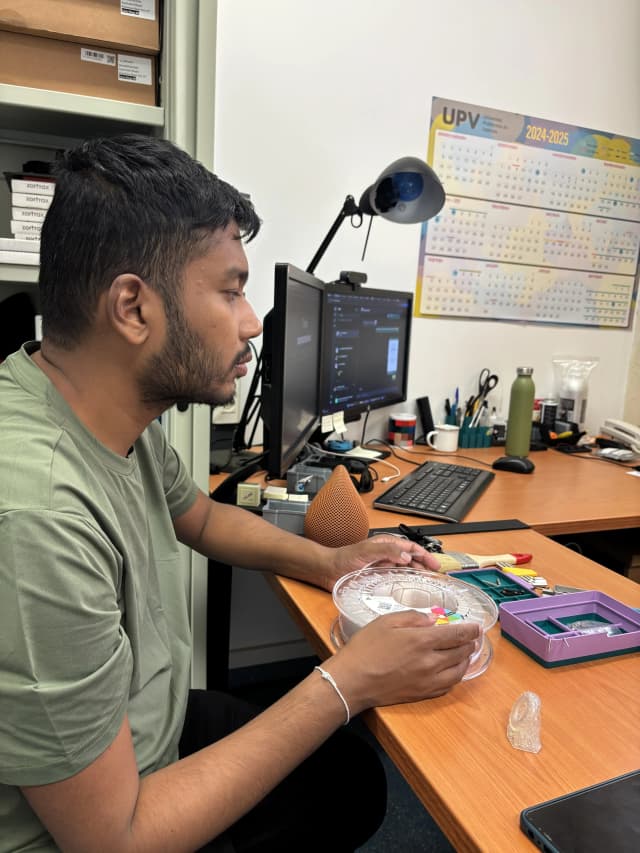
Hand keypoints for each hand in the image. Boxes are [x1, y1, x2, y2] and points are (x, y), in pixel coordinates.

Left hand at [322, 534, 440, 590]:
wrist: (329, 570)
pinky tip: (409, 589)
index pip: (411, 548)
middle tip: (434, 576)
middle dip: (424, 565)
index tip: (435, 564)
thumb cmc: (344, 558)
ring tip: (426, 583)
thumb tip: (406, 556)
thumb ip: (386, 551)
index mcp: (386, 544)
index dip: (425, 555)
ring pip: (405, 569)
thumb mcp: (366, 551)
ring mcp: (383, 566)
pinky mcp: (379, 578)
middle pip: (411, 559)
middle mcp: (387, 555)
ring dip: (416, 575)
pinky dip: (405, 583)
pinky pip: (396, 580)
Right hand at [329, 610, 481, 711]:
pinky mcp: (423, 694)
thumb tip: (432, 620)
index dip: (470, 630)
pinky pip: (448, 686)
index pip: (456, 635)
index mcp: (422, 641)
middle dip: (470, 643)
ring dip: (466, 660)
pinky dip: (455, 676)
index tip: (477, 626)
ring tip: (465, 652)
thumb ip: (412, 618)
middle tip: (472, 637)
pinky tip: (452, 670)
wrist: (352, 681)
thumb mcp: (386, 622)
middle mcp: (431, 662)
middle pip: (461, 653)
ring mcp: (428, 681)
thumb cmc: (365, 648)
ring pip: (458, 671)